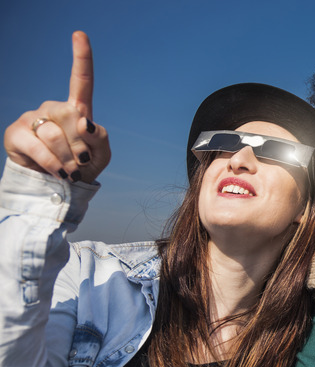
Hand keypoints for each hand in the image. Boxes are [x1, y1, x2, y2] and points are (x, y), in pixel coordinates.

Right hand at [3, 31, 109, 182]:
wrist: (58, 188)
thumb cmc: (82, 167)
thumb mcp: (101, 155)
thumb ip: (101, 138)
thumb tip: (84, 123)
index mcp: (77, 110)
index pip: (81, 80)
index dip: (81, 57)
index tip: (80, 34)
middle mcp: (53, 109)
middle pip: (71, 117)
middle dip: (81, 146)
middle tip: (80, 162)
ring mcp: (33, 119)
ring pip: (55, 135)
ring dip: (68, 159)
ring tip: (70, 170)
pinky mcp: (17, 133)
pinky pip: (39, 146)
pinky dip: (53, 163)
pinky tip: (58, 171)